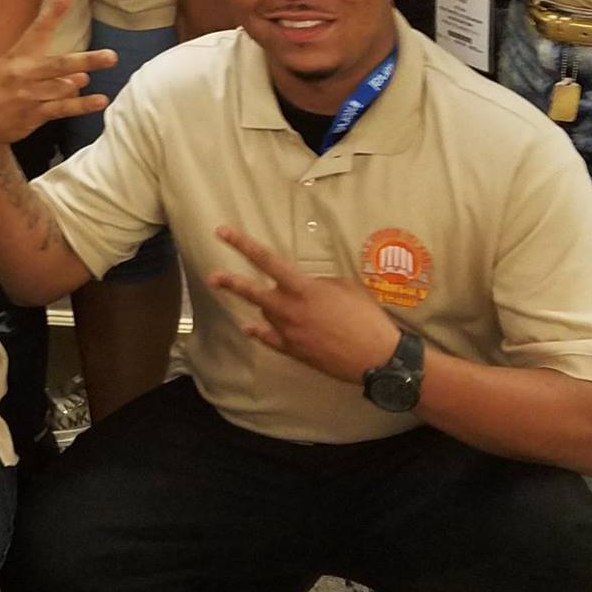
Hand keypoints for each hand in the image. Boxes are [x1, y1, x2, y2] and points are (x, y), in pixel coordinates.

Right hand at [0, 0, 116, 166]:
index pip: (37, 30)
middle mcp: (23, 73)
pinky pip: (63, 108)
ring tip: (85, 80)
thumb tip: (80, 75)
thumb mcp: (10, 67)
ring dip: (76, 84)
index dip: (52, 13)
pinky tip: (100, 101)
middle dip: (87, 61)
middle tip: (111, 57)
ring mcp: (29, 95)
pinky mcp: (34, 114)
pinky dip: (83, 105)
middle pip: (60, 64)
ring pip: (64, 87)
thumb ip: (45, 69)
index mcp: (16, 55)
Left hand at [206, 226, 399, 384]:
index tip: (223, 232)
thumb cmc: (367, 318)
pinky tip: (250, 328)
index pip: (267, 260)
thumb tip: (307, 283)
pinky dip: (260, 332)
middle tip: (213, 276)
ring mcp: (290, 333)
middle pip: (253, 292)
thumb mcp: (346, 288)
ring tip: (269, 301)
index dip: (243, 244)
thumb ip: (319, 283)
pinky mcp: (295, 352)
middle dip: (231, 283)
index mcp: (303, 289)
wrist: (378, 358)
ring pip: (265, 314)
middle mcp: (290, 310)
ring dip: (265, 306)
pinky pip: (270, 340)